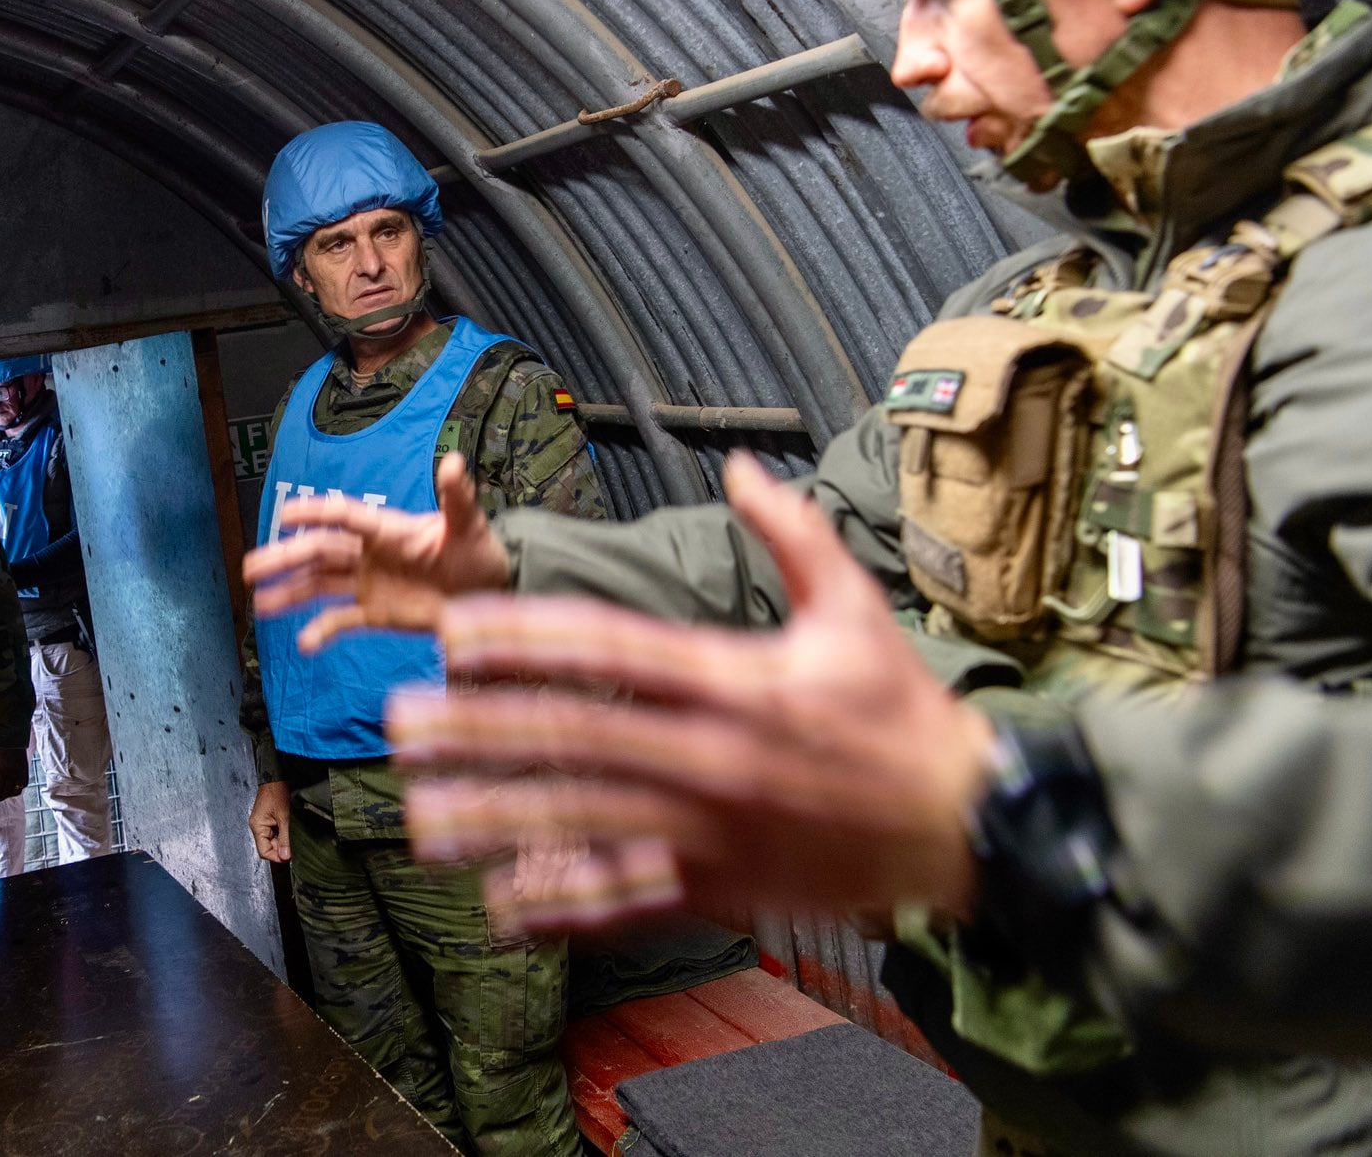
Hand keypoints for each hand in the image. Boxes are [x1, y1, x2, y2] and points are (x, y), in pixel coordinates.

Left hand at [0, 745, 29, 803]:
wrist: (6, 730)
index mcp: (1, 771)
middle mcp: (12, 773)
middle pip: (6, 793)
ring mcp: (21, 770)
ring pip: (17, 790)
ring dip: (8, 794)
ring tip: (1, 793)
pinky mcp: (25, 767)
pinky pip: (24, 783)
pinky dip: (18, 788)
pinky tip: (12, 787)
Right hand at [243, 453, 510, 652]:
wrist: (490, 592)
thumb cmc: (479, 551)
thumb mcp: (470, 524)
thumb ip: (457, 497)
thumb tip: (455, 462)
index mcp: (386, 529)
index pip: (343, 516)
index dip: (314, 514)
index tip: (284, 516)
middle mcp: (369, 554)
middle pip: (319, 552)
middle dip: (284, 557)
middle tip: (250, 567)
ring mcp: (368, 583)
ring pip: (319, 584)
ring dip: (289, 591)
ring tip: (259, 603)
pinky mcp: (375, 612)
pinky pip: (341, 620)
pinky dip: (321, 630)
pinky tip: (304, 643)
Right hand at [249, 781, 291, 862]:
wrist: (276, 777)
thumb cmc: (277, 793)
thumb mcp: (284, 818)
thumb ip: (285, 838)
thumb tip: (285, 857)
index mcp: (257, 827)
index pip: (264, 851)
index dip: (276, 857)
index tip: (289, 858)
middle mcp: (258, 827)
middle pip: (269, 847)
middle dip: (281, 849)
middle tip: (295, 848)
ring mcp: (264, 823)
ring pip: (274, 841)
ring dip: (284, 841)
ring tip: (294, 836)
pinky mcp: (269, 820)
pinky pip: (276, 833)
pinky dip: (284, 835)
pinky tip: (291, 831)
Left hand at [390, 453, 992, 930]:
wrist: (970, 829)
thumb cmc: (906, 717)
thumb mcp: (856, 610)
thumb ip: (793, 534)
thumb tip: (740, 463)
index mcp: (735, 679)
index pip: (608, 652)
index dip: (523, 639)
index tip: (455, 633)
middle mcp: (712, 757)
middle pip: (571, 739)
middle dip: (478, 730)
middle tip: (401, 723)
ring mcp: (711, 831)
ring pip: (581, 826)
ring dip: (494, 821)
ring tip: (421, 816)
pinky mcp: (721, 891)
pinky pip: (626, 901)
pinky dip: (561, 907)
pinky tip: (500, 908)